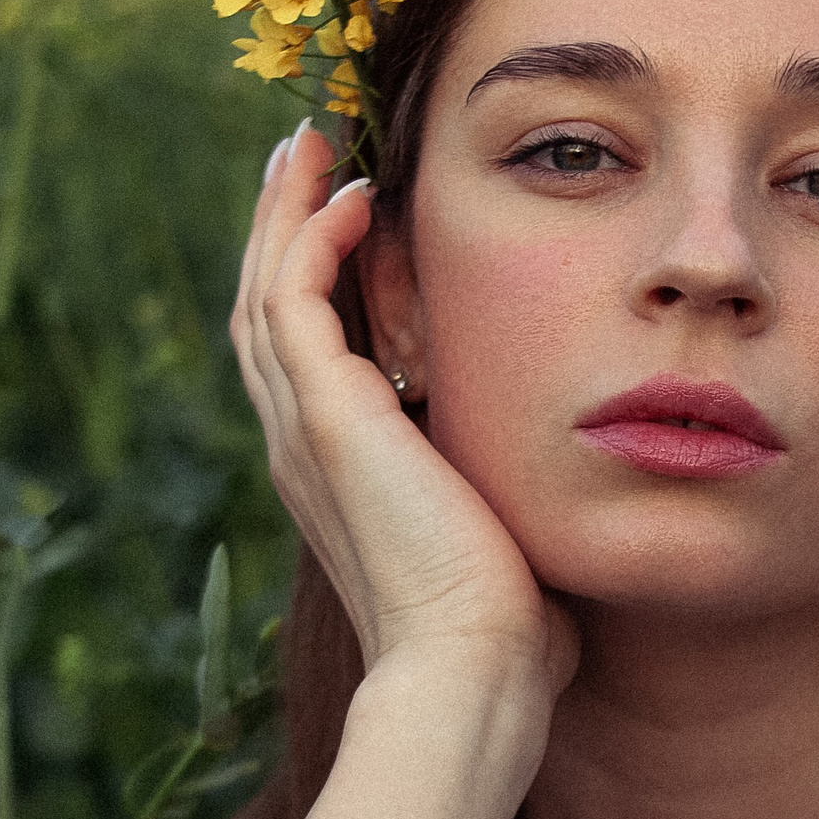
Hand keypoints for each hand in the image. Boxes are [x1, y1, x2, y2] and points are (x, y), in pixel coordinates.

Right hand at [230, 125, 577, 706]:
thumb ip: (503, 486)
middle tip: (299, 156)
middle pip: (265, 309)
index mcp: (338, 474)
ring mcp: (307, 431)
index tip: (342, 214)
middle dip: (279, 228)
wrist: (473, 669)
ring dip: (284, 214)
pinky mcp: (329, 417)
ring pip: (267, 291)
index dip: (312, 280)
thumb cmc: (506, 629)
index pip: (303, 353)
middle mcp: (304, 447)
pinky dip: (313, 240)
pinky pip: (296, 300)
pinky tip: (353, 198)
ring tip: (305, 149)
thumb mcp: (500, 531)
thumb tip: (554, 473)